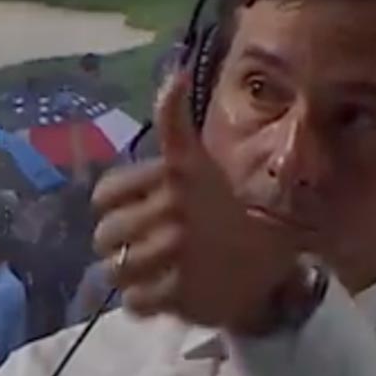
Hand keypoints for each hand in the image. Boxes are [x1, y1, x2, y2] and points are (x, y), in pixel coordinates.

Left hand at [89, 70, 303, 332]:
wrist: (270, 258)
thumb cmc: (224, 207)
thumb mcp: (199, 160)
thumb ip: (175, 122)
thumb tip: (173, 74)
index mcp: (175, 176)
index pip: (105, 194)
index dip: (112, 205)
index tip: (134, 208)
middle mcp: (173, 212)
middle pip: (105, 236)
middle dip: (118, 244)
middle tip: (144, 245)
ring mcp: (178, 254)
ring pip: (114, 271)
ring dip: (127, 275)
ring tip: (151, 269)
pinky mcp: (182, 294)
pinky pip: (134, 302)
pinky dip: (143, 301)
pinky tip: (162, 291)